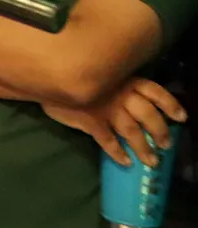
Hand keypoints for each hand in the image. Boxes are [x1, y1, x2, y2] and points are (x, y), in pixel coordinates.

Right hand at [44, 77, 186, 166]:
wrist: (46, 72)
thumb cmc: (71, 66)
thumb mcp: (97, 67)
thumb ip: (112, 78)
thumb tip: (125, 89)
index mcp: (124, 79)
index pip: (154, 91)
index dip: (170, 104)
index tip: (181, 117)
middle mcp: (120, 94)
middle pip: (148, 114)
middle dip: (159, 131)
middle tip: (166, 144)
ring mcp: (106, 109)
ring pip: (132, 130)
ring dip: (143, 147)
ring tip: (151, 160)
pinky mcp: (92, 122)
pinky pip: (108, 140)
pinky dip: (117, 152)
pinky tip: (125, 161)